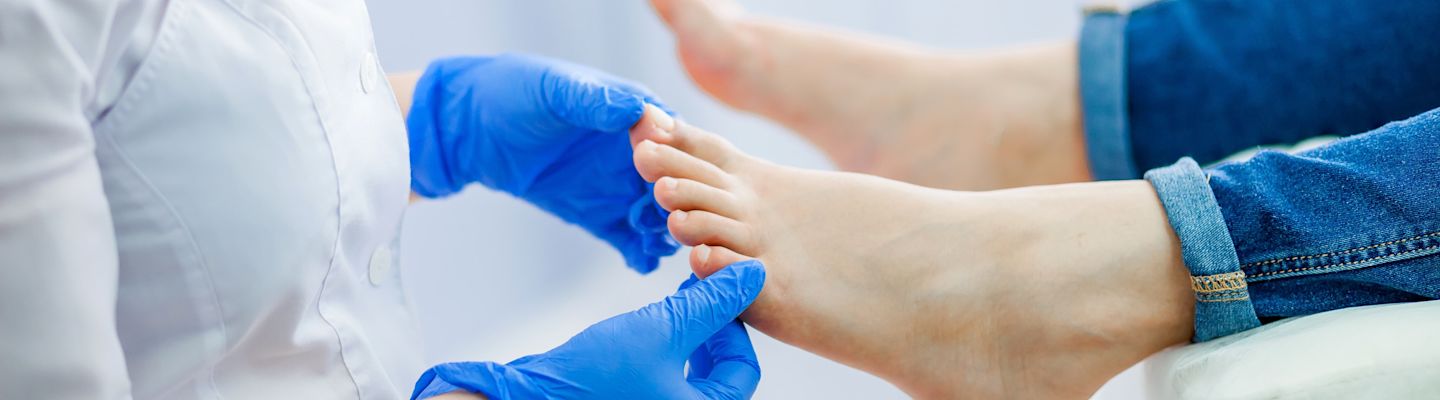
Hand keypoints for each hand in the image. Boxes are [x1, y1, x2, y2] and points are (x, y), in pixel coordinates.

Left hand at [407, 53, 679, 272]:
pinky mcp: (600, 215)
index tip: (666, 178)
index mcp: (636, 115)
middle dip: (679, 203)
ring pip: (660, 214)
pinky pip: (630, 239)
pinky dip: (641, 252)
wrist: (473, 128)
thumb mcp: (553, 91)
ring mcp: (620, 186)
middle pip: (678, 183)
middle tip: (664, 219)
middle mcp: (639, 153)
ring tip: (656, 244)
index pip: (676, 140)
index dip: (680, 161)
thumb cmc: (514, 92)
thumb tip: (638, 111)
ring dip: (664, 231)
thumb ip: (594, 101)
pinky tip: (641, 262)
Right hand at [410, 261, 765, 399]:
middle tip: (696, 298)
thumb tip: (753, 273)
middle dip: (712, 333)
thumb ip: (711, 302)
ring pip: (693, 377)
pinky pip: (665, 380)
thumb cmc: (593, 376)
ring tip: (674, 306)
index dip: (733, 328)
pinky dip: (667, 352)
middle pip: (721, 377)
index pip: (743, 372)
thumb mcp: (661, 328)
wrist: (528, 399)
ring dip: (690, 339)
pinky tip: (650, 326)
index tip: (712, 297)